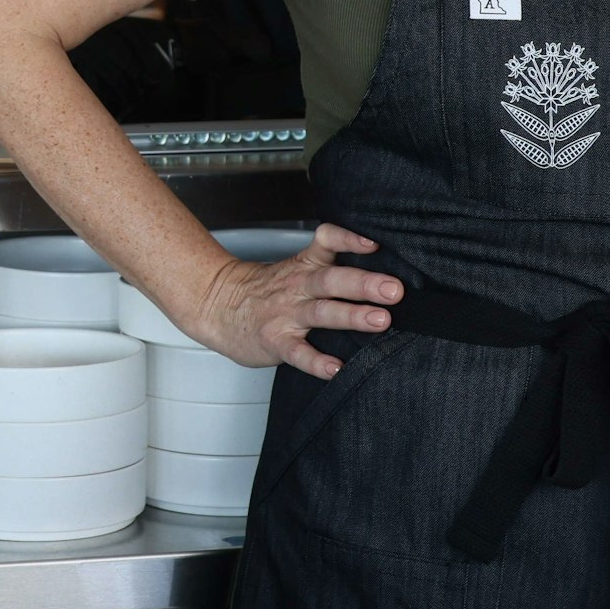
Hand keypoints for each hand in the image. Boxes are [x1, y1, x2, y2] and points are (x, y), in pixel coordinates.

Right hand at [178, 223, 398, 378]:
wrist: (215, 305)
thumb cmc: (263, 290)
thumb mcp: (293, 268)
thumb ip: (329, 268)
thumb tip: (380, 275)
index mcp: (304, 266)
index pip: (325, 241)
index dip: (348, 240)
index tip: (373, 244)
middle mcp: (298, 287)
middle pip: (332, 280)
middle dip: (364, 283)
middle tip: (393, 289)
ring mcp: (286, 315)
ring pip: (321, 312)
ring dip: (351, 315)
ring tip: (379, 320)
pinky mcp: (275, 342)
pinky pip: (298, 352)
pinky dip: (317, 362)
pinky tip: (336, 369)